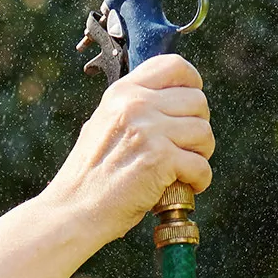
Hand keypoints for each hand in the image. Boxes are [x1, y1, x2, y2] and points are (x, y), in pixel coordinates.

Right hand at [44, 55, 213, 243]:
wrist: (73, 210)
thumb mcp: (103, 126)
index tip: (192, 107)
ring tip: (185, 170)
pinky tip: (186, 187)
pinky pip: (201, 166)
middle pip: (197, 101)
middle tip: (186, 150)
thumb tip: (171, 102)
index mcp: (122, 93)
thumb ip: (133, 110)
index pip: (174, 66)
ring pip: (203, 133)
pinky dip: (199, 180)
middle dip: (199, 128)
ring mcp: (148, 130)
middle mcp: (135, 105)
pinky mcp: (159, 159)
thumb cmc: (89, 176)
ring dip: (201, 155)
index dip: (192, 84)